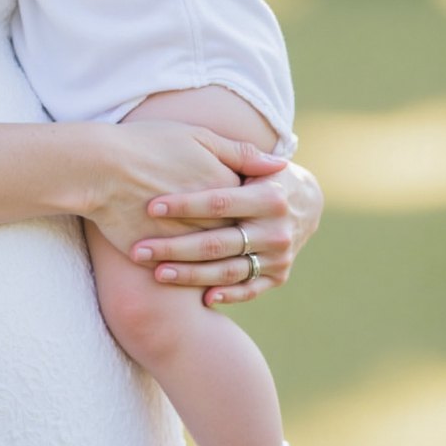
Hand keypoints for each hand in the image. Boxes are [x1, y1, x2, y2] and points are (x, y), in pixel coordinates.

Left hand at [129, 156, 322, 308]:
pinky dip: (227, 295)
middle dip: (175, 248)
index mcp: (269, 197)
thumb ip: (238, 154)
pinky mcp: (278, 275)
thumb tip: (222, 147)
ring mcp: (278, 257)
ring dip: (191, 275)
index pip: (219, 203)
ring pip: (228, 271)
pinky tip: (200, 298)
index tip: (150, 208)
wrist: (305, 203)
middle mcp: (276, 231)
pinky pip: (250, 290)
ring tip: (157, 273)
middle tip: (140, 250)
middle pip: (217, 243)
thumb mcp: (256, 162)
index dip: (184, 205)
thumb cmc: (264, 176)